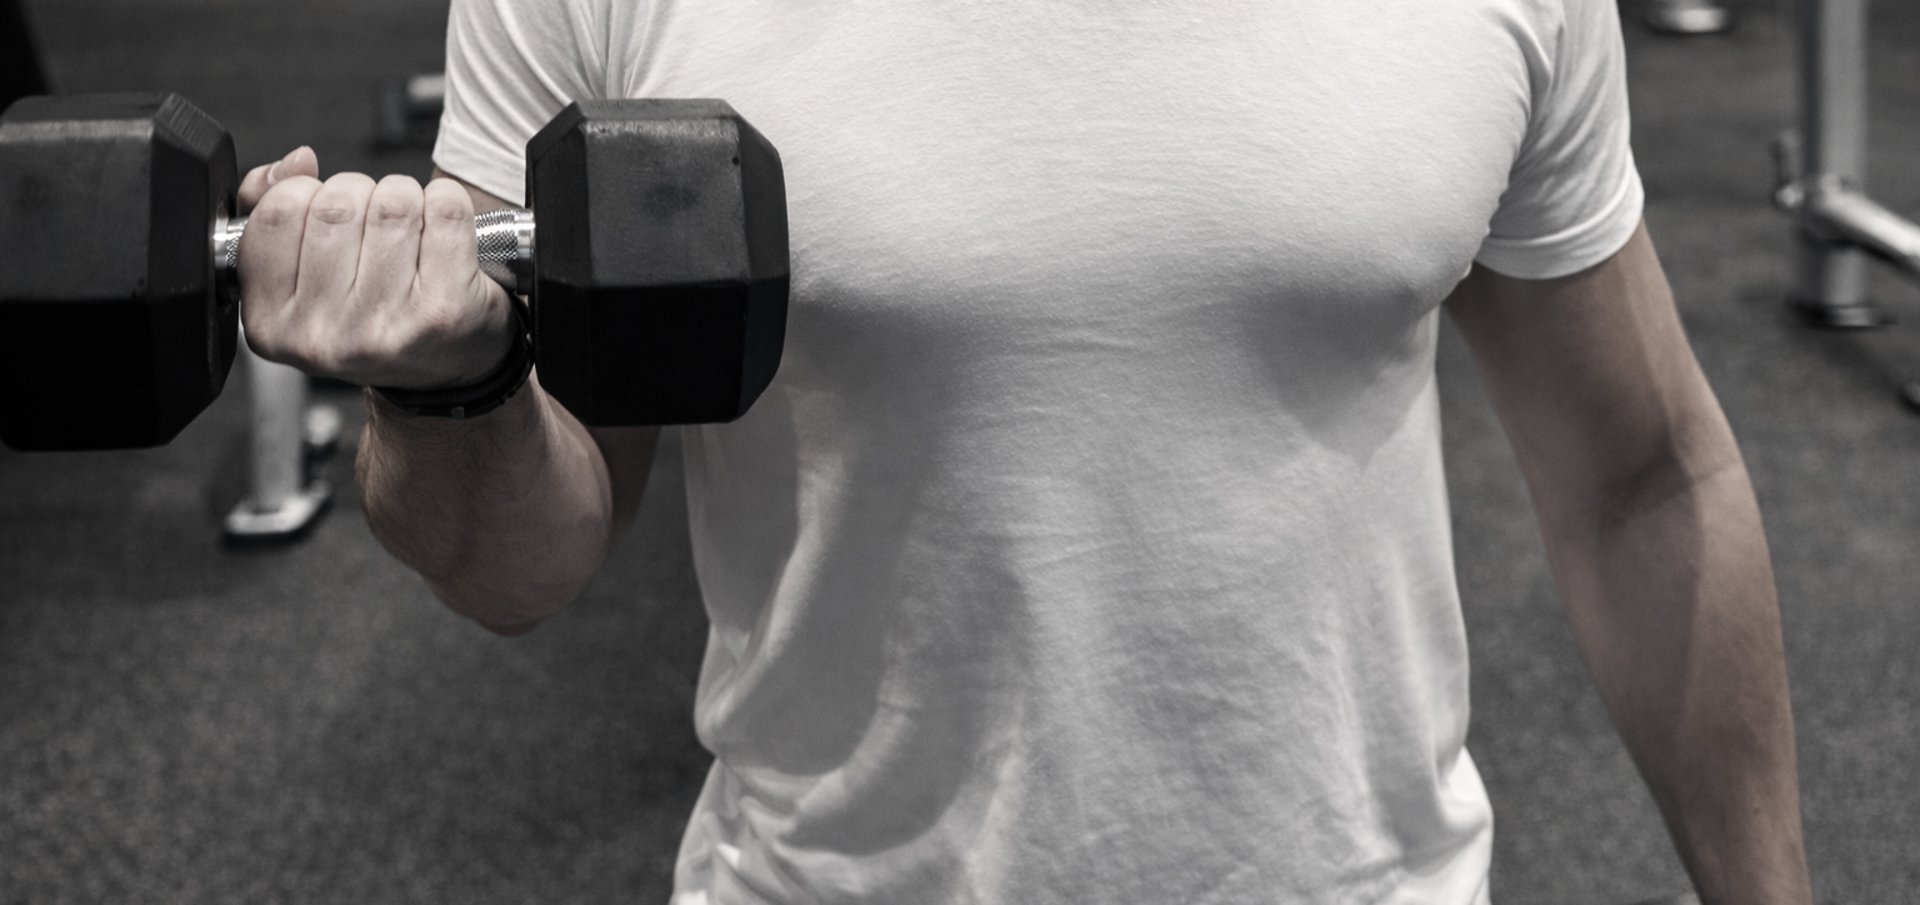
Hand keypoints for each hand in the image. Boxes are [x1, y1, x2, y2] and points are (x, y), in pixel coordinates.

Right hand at [235, 147, 514, 389]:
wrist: (445, 366)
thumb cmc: (371, 313)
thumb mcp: (302, 276)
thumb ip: (273, 210)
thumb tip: (296, 161)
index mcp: (272, 325)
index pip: (277, 214)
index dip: (306, 192)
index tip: (327, 212)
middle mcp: (325, 335)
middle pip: (336, 204)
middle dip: (361, 193)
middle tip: (376, 226)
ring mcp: (386, 326)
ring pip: (392, 202)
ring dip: (406, 197)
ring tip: (410, 231)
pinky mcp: (444, 310)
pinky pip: (445, 210)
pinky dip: (449, 202)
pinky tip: (444, 233)